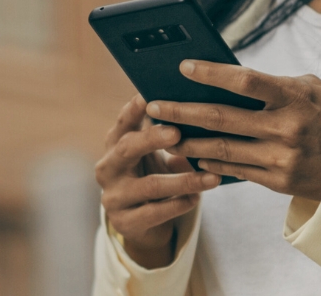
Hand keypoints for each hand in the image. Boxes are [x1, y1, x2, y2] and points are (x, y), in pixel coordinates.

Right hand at [93, 95, 225, 267]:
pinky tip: (197, 198)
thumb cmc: (152, 176)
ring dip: (184, 180)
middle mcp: (108, 168)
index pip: (122, 122)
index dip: (133, 109)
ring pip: (150, 185)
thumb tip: (195, 113)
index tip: (149, 96)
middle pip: (127, 148)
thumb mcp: (154, 154)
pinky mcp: (124, 222)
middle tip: (177, 132)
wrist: (142, 224)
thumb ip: (164, 134)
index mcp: (114, 145)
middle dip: (152, 139)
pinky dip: (180, 204)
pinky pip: (155, 212)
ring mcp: (113, 196)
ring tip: (212, 178)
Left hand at [152, 60, 320, 200]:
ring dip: (187, 142)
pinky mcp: (279, 182)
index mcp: (296, 98)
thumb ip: (272, 85)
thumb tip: (223, 80)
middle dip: (181, 111)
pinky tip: (192, 155)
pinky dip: (210, 163)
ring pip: (222, 149)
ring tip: (163, 133)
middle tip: (152, 105)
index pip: (245, 81)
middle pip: (222, 118)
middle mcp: (287, 129)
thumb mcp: (311, 89)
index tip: (183, 67)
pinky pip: (235, 171)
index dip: (211, 74)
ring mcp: (283, 159)